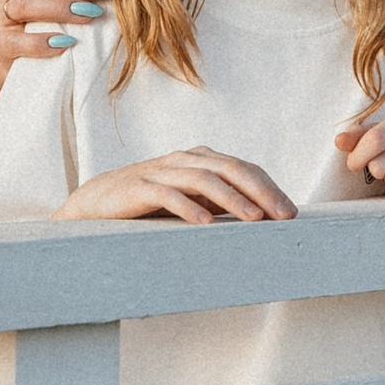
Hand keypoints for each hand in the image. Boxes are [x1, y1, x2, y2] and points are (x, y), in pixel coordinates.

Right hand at [60, 147, 295, 223]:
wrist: (93, 204)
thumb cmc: (147, 205)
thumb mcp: (189, 201)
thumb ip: (217, 203)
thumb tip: (261, 220)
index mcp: (199, 160)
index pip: (243, 168)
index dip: (269, 187)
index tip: (291, 213)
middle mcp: (183, 160)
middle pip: (230, 168)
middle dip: (261, 191)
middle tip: (284, 216)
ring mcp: (160, 172)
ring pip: (203, 179)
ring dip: (232, 199)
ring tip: (254, 219)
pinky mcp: (137, 188)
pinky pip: (167, 195)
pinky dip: (189, 208)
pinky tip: (206, 224)